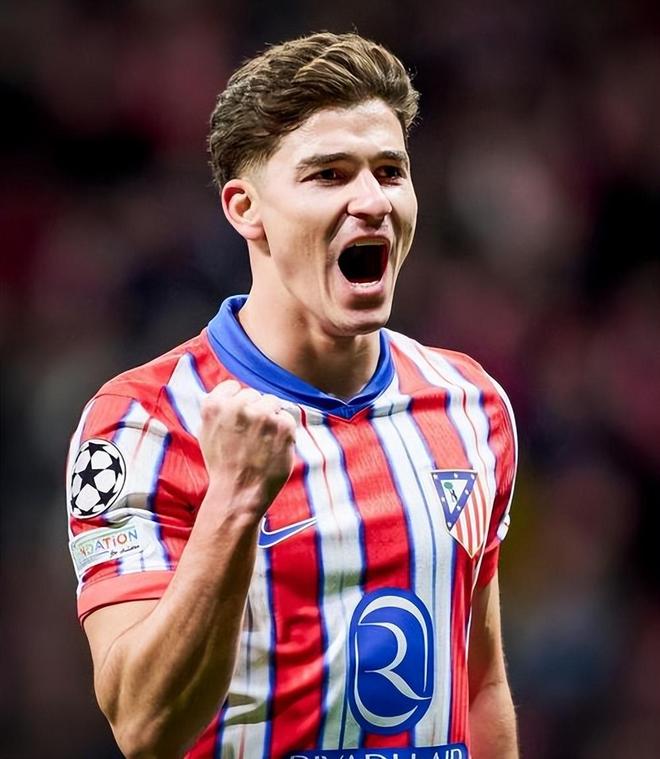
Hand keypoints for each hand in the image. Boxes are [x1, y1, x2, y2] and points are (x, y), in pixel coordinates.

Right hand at [198, 380, 296, 516]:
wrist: (237, 493)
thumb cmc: (222, 465)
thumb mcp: (206, 432)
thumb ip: (217, 409)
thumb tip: (230, 392)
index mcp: (214, 405)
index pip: (233, 387)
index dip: (238, 402)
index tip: (239, 418)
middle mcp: (237, 406)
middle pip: (254, 394)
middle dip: (255, 410)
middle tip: (252, 435)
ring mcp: (261, 415)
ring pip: (272, 403)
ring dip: (271, 417)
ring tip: (263, 441)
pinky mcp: (282, 425)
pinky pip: (287, 417)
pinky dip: (284, 431)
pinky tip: (274, 447)